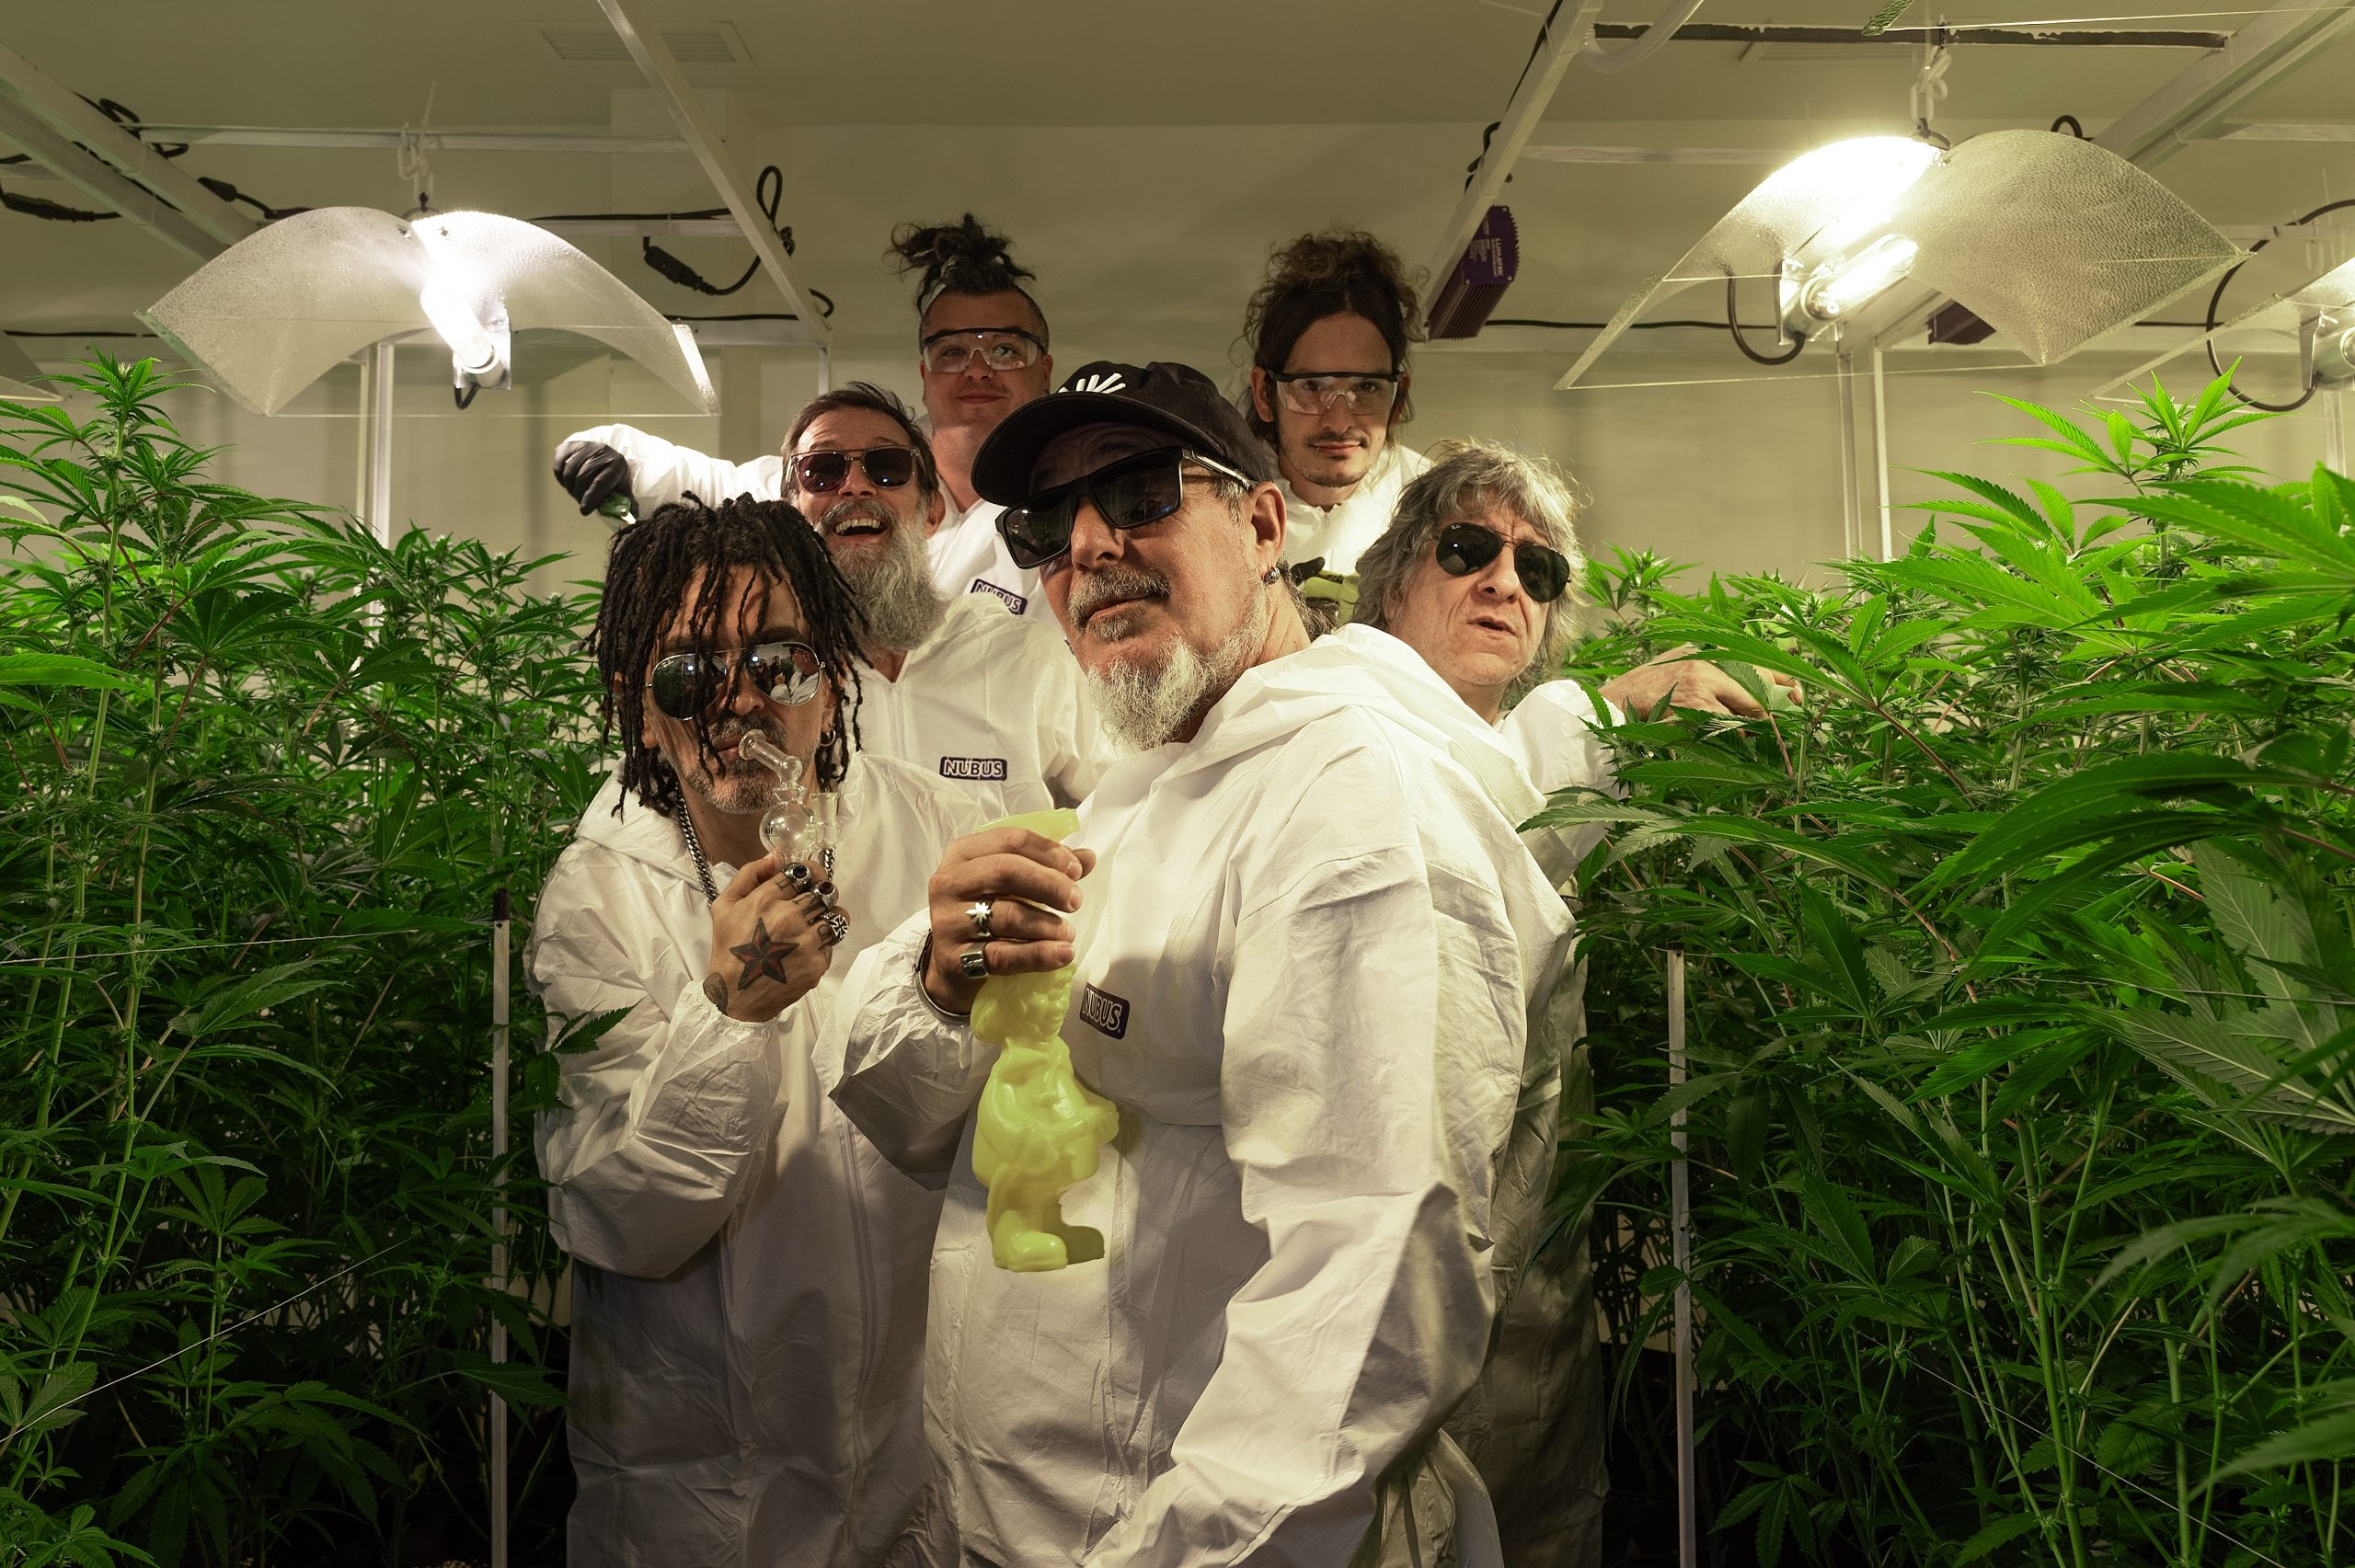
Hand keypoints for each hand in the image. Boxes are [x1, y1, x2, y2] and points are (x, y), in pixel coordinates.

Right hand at [552, 440, 632, 516]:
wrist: (602, 454)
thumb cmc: (612, 475)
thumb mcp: (622, 487)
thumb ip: (626, 503)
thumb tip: (632, 518)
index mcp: (616, 463)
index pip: (601, 482)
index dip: (591, 498)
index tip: (585, 510)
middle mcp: (600, 451)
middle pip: (583, 478)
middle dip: (580, 495)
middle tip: (583, 502)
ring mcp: (583, 446)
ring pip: (569, 473)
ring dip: (571, 488)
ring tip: (578, 492)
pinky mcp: (568, 446)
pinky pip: (558, 467)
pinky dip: (561, 479)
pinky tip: (571, 482)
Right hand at [702, 856, 839, 1022]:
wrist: (736, 995)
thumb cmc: (729, 949)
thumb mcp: (724, 906)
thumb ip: (749, 875)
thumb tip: (776, 856)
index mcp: (766, 900)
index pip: (803, 872)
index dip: (809, 872)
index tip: (807, 878)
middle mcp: (789, 917)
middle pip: (825, 890)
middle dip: (822, 891)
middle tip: (814, 899)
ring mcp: (806, 941)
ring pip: (838, 915)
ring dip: (831, 914)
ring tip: (818, 920)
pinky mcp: (817, 963)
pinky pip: (833, 942)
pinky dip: (824, 942)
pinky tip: (807, 947)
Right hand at [920, 827, 1097, 1014]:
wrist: (949, 964)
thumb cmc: (983, 913)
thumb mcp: (1007, 885)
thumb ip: (1045, 868)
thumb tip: (1087, 858)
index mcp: (962, 854)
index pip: (1010, 840)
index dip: (1048, 852)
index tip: (1076, 871)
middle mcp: (948, 882)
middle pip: (1006, 871)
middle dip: (1050, 884)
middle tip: (1075, 901)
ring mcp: (947, 921)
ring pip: (1007, 915)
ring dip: (1048, 924)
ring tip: (1068, 933)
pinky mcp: (953, 958)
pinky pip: (1003, 955)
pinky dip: (1039, 954)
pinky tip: (1063, 954)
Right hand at [1601, 646, 1803, 718]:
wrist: (1618, 701)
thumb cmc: (1650, 683)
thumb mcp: (1683, 657)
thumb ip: (1714, 660)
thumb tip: (1756, 674)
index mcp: (1712, 652)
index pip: (1764, 664)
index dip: (1787, 683)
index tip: (1798, 698)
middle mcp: (1712, 666)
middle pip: (1761, 691)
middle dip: (1774, 711)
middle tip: (1779, 723)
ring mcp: (1705, 689)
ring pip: (1749, 712)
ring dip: (1753, 727)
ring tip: (1750, 734)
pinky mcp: (1696, 710)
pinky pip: (1730, 727)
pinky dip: (1735, 736)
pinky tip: (1729, 739)